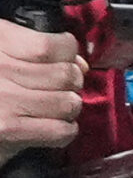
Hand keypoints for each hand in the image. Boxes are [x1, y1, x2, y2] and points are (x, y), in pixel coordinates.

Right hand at [0, 20, 83, 161]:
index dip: (69, 54)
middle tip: (60, 89)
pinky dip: (64, 132)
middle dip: (72, 85)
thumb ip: (35, 51)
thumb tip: (79, 63)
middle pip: (64, 75)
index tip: (66, 60)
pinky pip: (60, 130)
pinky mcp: (6, 129)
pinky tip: (50, 128)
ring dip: (68, 109)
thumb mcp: (1, 56)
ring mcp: (3, 99)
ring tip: (55, 109)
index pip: (53, 45)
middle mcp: (0, 67)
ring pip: (67, 102)